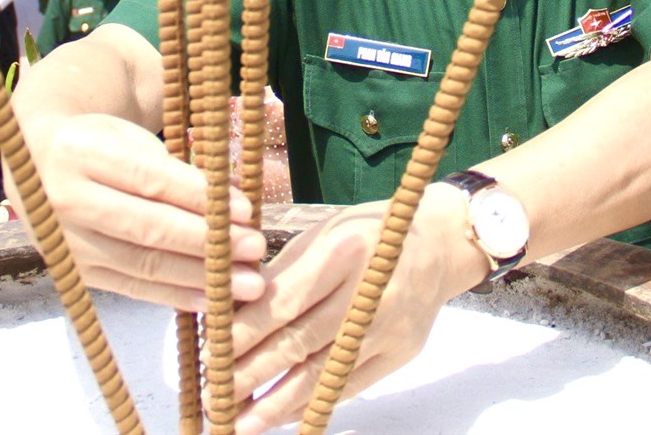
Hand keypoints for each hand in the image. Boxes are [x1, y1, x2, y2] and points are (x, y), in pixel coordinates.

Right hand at [29, 112, 264, 311]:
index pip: (151, 179)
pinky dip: (175, 295)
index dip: (200, 197)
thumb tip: (233, 205)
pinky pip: (132, 287)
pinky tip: (211, 298)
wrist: (37, 163)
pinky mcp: (76, 272)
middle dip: (208, 242)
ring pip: (142, 264)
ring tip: (245, 283)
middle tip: (255, 249)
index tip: (246, 210)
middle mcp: (65, 200)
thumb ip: (174, 169)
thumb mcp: (129, 138)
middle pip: (148, 227)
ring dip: (200, 276)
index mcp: (80, 153)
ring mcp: (66, 243)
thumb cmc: (99, 144)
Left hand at [230, 187, 481, 434]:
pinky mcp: (400, 354)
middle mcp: (367, 292)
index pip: (284, 302)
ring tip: (240, 422)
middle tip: (214, 396)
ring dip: (275, 403)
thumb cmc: (366, 235)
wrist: (438, 246)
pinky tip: (280, 416)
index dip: (245, 334)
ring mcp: (388, 328)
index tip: (211, 354)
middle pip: (299, 342)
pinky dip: (311, 404)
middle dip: (251, 374)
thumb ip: (282, 273)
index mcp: (343, 252)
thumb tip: (231, 314)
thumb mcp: (323, 234)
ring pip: (322, 373)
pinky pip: (348, 386)